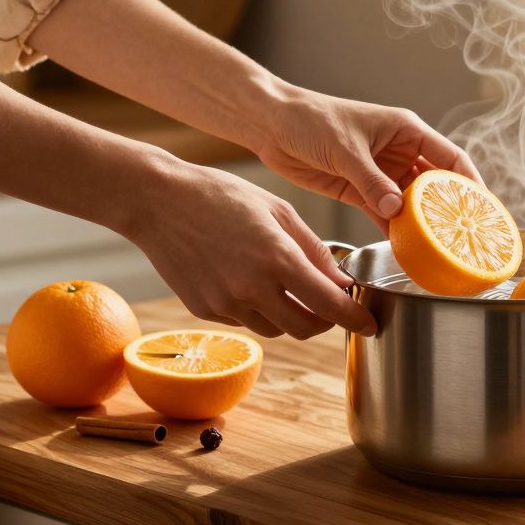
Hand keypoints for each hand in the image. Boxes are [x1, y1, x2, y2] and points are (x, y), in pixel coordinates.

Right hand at [125, 160, 376, 339]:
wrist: (157, 200)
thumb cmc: (221, 195)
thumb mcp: (278, 210)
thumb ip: (314, 249)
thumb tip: (340, 280)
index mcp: (278, 259)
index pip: (330, 305)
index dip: (354, 319)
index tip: (368, 324)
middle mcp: (252, 289)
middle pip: (305, 329)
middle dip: (325, 321)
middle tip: (330, 304)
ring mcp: (225, 304)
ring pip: (275, 329)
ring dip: (291, 316)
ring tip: (287, 287)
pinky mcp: (204, 310)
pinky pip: (244, 321)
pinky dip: (257, 309)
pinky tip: (249, 280)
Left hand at [249, 83, 481, 231]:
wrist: (271, 126)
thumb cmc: (311, 120)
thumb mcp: (345, 148)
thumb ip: (371, 180)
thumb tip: (396, 210)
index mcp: (406, 131)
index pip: (451, 158)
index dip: (471, 183)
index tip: (484, 209)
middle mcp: (399, 153)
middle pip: (435, 186)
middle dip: (449, 211)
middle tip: (463, 238)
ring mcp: (381, 175)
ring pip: (412, 204)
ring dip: (422, 225)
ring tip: (438, 251)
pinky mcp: (360, 192)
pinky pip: (386, 215)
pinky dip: (395, 232)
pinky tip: (405, 250)